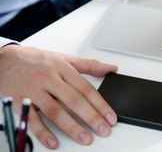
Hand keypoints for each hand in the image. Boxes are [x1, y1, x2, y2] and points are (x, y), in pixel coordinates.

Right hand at [0, 45, 117, 148]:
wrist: (4, 59)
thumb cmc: (36, 60)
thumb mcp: (64, 58)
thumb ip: (89, 65)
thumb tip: (111, 69)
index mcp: (63, 69)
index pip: (86, 89)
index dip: (100, 104)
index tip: (111, 117)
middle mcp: (50, 79)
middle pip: (74, 101)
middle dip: (91, 117)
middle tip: (103, 130)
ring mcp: (34, 91)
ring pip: (55, 111)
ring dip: (71, 127)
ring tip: (85, 138)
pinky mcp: (19, 101)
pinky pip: (32, 119)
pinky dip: (43, 133)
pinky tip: (54, 142)